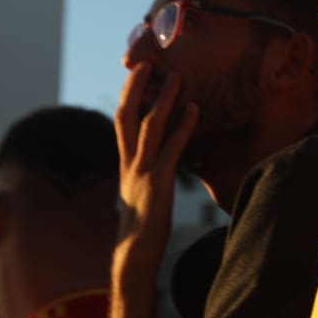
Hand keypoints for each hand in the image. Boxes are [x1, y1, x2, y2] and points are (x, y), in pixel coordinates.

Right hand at [113, 61, 198, 288]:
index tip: (138, 71)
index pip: (122, 121)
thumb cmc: (142, 225)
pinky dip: (184, 126)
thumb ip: (146, 170)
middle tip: (147, 61)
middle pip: (126, 116)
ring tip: (177, 76)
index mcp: (125, 163)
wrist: (134, 255)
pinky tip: (195, 109)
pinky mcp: (159, 183)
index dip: (129, 95)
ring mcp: (142, 172)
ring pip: (150, 126)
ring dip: (164, 99)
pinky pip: (172, 148)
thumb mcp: (141, 191)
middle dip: (136, 87)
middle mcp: (129, 163)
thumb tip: (159, 154)